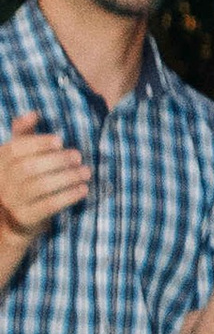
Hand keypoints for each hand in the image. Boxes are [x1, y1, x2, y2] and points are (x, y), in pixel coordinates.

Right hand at [0, 111, 92, 239]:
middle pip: (29, 168)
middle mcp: (3, 181)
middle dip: (57, 160)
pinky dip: (68, 196)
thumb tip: (33, 113)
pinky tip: (83, 189)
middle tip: (78, 157)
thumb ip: (24, 134)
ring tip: (86, 172)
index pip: (15, 149)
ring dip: (67, 178)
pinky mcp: (26, 218)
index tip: (59, 140)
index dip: (37, 143)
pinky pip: (49, 205)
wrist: (14, 220)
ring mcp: (13, 201)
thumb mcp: (19, 156)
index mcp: (1, 161)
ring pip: (41, 186)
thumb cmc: (22, 179)